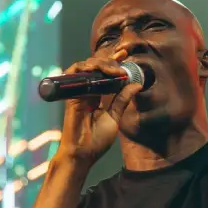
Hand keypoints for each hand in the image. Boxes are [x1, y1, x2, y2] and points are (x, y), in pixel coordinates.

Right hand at [56, 47, 141, 165]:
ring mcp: (78, 92)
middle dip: (109, 61)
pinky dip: (84, 67)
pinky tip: (97, 69)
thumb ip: (122, 99)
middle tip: (121, 65)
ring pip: (85, 67)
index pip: (105, 74)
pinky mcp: (71, 95)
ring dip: (99, 63)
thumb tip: (136, 84)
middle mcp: (87, 91)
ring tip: (112, 68)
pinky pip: (74, 74)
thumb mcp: (115, 117)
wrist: (83, 154)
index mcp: (98, 96)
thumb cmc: (97, 140)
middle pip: (95, 67)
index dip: (114, 62)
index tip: (125, 54)